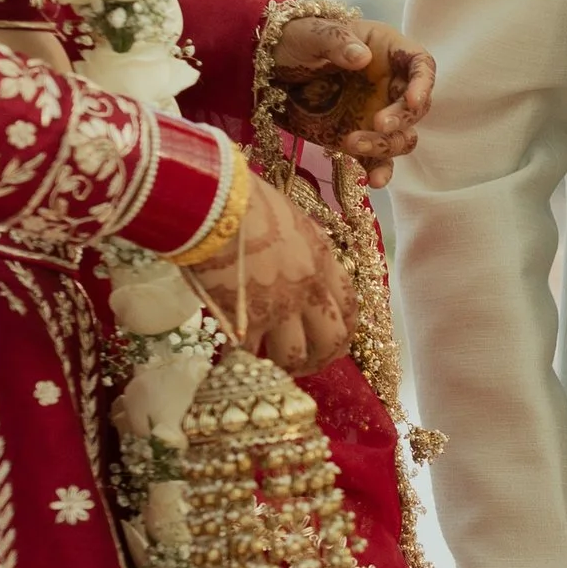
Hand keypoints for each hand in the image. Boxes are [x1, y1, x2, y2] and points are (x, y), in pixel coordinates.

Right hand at [190, 175, 353, 373]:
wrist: (216, 204)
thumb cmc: (247, 201)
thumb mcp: (292, 221)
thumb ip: (302, 250)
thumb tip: (298, 267)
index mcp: (323, 260)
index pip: (350, 306)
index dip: (346, 330)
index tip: (336, 342)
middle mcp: (310, 289)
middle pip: (332, 340)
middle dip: (322, 358)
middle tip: (307, 364)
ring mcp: (280, 308)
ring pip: (295, 356)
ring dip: (286, 366)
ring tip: (272, 365)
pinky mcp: (247, 321)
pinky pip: (251, 354)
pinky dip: (244, 360)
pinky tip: (235, 358)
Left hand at [269, 12, 435, 186]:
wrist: (265, 68)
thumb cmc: (294, 39)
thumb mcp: (312, 33)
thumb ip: (338, 41)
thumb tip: (363, 57)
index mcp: (385, 51)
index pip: (421, 65)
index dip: (423, 84)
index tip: (412, 100)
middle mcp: (388, 85)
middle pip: (415, 107)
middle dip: (402, 118)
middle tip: (379, 123)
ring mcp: (375, 114)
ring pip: (400, 137)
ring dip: (385, 145)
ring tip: (351, 143)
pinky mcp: (359, 139)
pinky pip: (378, 160)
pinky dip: (379, 172)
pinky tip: (373, 181)